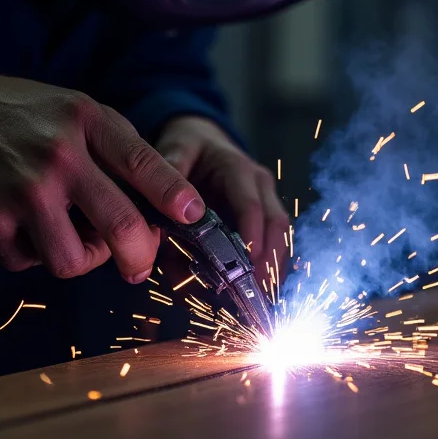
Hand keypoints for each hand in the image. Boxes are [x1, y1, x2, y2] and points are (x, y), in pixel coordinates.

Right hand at [0, 63, 205, 280]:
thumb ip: (115, 149)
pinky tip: (23, 224)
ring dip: (82, 258)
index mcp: (85, 121)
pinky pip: (29, 263)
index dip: (175, 197)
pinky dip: (33, 253)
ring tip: (72, 234)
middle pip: (121, 227)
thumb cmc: (14, 112)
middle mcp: (57, 156)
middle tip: (139, 262)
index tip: (193, 217)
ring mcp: (20, 192)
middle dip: (141, 257)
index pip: (145, 163)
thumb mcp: (73, 109)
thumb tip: (162, 204)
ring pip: (74, 261)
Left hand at [155, 116, 288, 281]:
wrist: (201, 138)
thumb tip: (157, 221)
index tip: (247, 263)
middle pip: (276, 225)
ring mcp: (266, 200)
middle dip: (268, 260)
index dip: (252, 236)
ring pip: (280, 236)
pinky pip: (274, 242)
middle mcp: (259, 185)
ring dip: (272, 268)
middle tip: (255, 293)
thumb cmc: (188, 147)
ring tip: (259, 300)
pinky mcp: (263, 215)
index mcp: (238, 169)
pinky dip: (268, 267)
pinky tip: (259, 291)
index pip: (252, 206)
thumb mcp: (174, 151)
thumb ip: (166, 182)